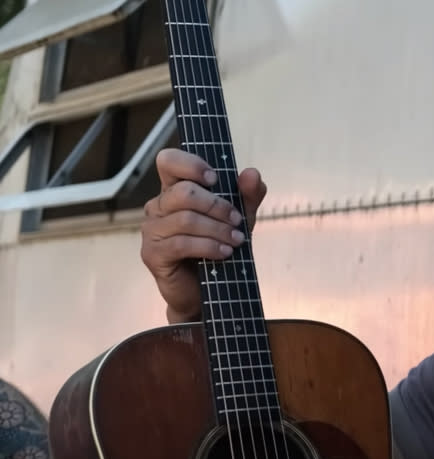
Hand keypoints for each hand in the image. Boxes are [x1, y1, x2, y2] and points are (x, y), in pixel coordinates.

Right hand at [140, 148, 267, 322]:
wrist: (207, 294)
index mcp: (175, 191)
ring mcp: (152, 230)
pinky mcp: (152, 254)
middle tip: (237, 221)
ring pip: (185, 219)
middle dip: (217, 206)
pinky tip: (224, 252)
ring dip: (218, 229)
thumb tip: (251, 173)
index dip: (190, 164)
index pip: (169, 161)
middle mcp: (158, 207)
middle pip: (183, 192)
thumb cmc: (219, 249)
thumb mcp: (240, 219)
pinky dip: (208, 246)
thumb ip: (248, 195)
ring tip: (236, 240)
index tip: (215, 178)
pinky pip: (181, 243)